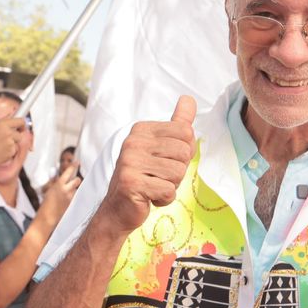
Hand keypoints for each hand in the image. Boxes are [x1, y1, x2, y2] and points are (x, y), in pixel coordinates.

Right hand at [0, 117, 27, 184]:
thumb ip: (1, 124)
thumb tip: (10, 118)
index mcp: (2, 124)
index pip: (20, 121)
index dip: (22, 124)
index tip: (22, 127)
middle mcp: (7, 133)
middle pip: (20, 134)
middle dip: (16, 137)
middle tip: (8, 140)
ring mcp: (10, 143)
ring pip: (17, 143)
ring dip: (11, 145)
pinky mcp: (11, 152)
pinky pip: (14, 151)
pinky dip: (9, 152)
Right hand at [37, 165, 80, 225]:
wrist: (47, 217)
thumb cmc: (45, 203)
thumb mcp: (48, 190)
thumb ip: (53, 182)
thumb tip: (54, 173)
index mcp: (58, 184)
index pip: (68, 172)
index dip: (73, 166)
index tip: (77, 162)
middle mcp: (66, 190)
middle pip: (77, 180)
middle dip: (76, 179)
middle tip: (74, 180)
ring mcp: (70, 197)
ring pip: (76, 189)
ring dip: (73, 189)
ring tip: (66, 193)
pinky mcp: (72, 204)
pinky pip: (75, 196)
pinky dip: (71, 196)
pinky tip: (65, 200)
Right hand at [95, 96, 195, 237]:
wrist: (118, 209)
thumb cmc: (144, 177)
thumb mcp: (160, 147)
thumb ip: (177, 123)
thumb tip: (188, 99)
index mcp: (141, 129)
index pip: (185, 132)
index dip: (183, 152)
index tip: (164, 161)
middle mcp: (133, 142)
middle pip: (184, 152)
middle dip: (178, 170)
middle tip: (158, 176)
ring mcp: (130, 162)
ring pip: (178, 173)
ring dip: (171, 185)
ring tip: (153, 186)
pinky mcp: (131, 183)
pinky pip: (168, 191)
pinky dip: (164, 199)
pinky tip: (149, 197)